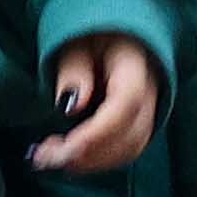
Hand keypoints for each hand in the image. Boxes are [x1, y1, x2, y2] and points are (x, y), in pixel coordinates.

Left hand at [31, 33, 164, 176]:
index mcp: (135, 63)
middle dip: (88, 154)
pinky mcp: (140, 124)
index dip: (97, 133)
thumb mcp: (74, 43)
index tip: (64, 149)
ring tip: (50, 158)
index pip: (127, 103)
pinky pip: (126, 150)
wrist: (113, 34)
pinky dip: (98, 161)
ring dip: (91, 162)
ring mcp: (150, 109)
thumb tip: (69, 106)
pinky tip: (69, 157)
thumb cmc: (90, 35)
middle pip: (130, 133)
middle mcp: (151, 90)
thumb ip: (73, 71)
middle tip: (45, 157)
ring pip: (130, 148)